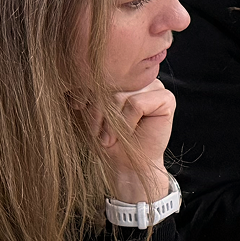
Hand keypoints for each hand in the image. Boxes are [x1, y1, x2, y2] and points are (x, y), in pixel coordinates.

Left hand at [79, 81, 175, 204]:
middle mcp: (139, 78)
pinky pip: (136, 104)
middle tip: (101, 136)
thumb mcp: (89, 113)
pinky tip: (130, 133)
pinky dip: (128, 122)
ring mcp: (155, 86)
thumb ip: (84, 94)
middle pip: (108, 87)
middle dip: (99, 114)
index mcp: (122, 77)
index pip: (96, 78)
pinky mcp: (166, 99)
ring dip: (113, 122)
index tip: (87, 122)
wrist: (127, 164)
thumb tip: (73, 78)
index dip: (88, 102)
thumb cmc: (108, 139)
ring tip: (112, 138)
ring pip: (120, 96)